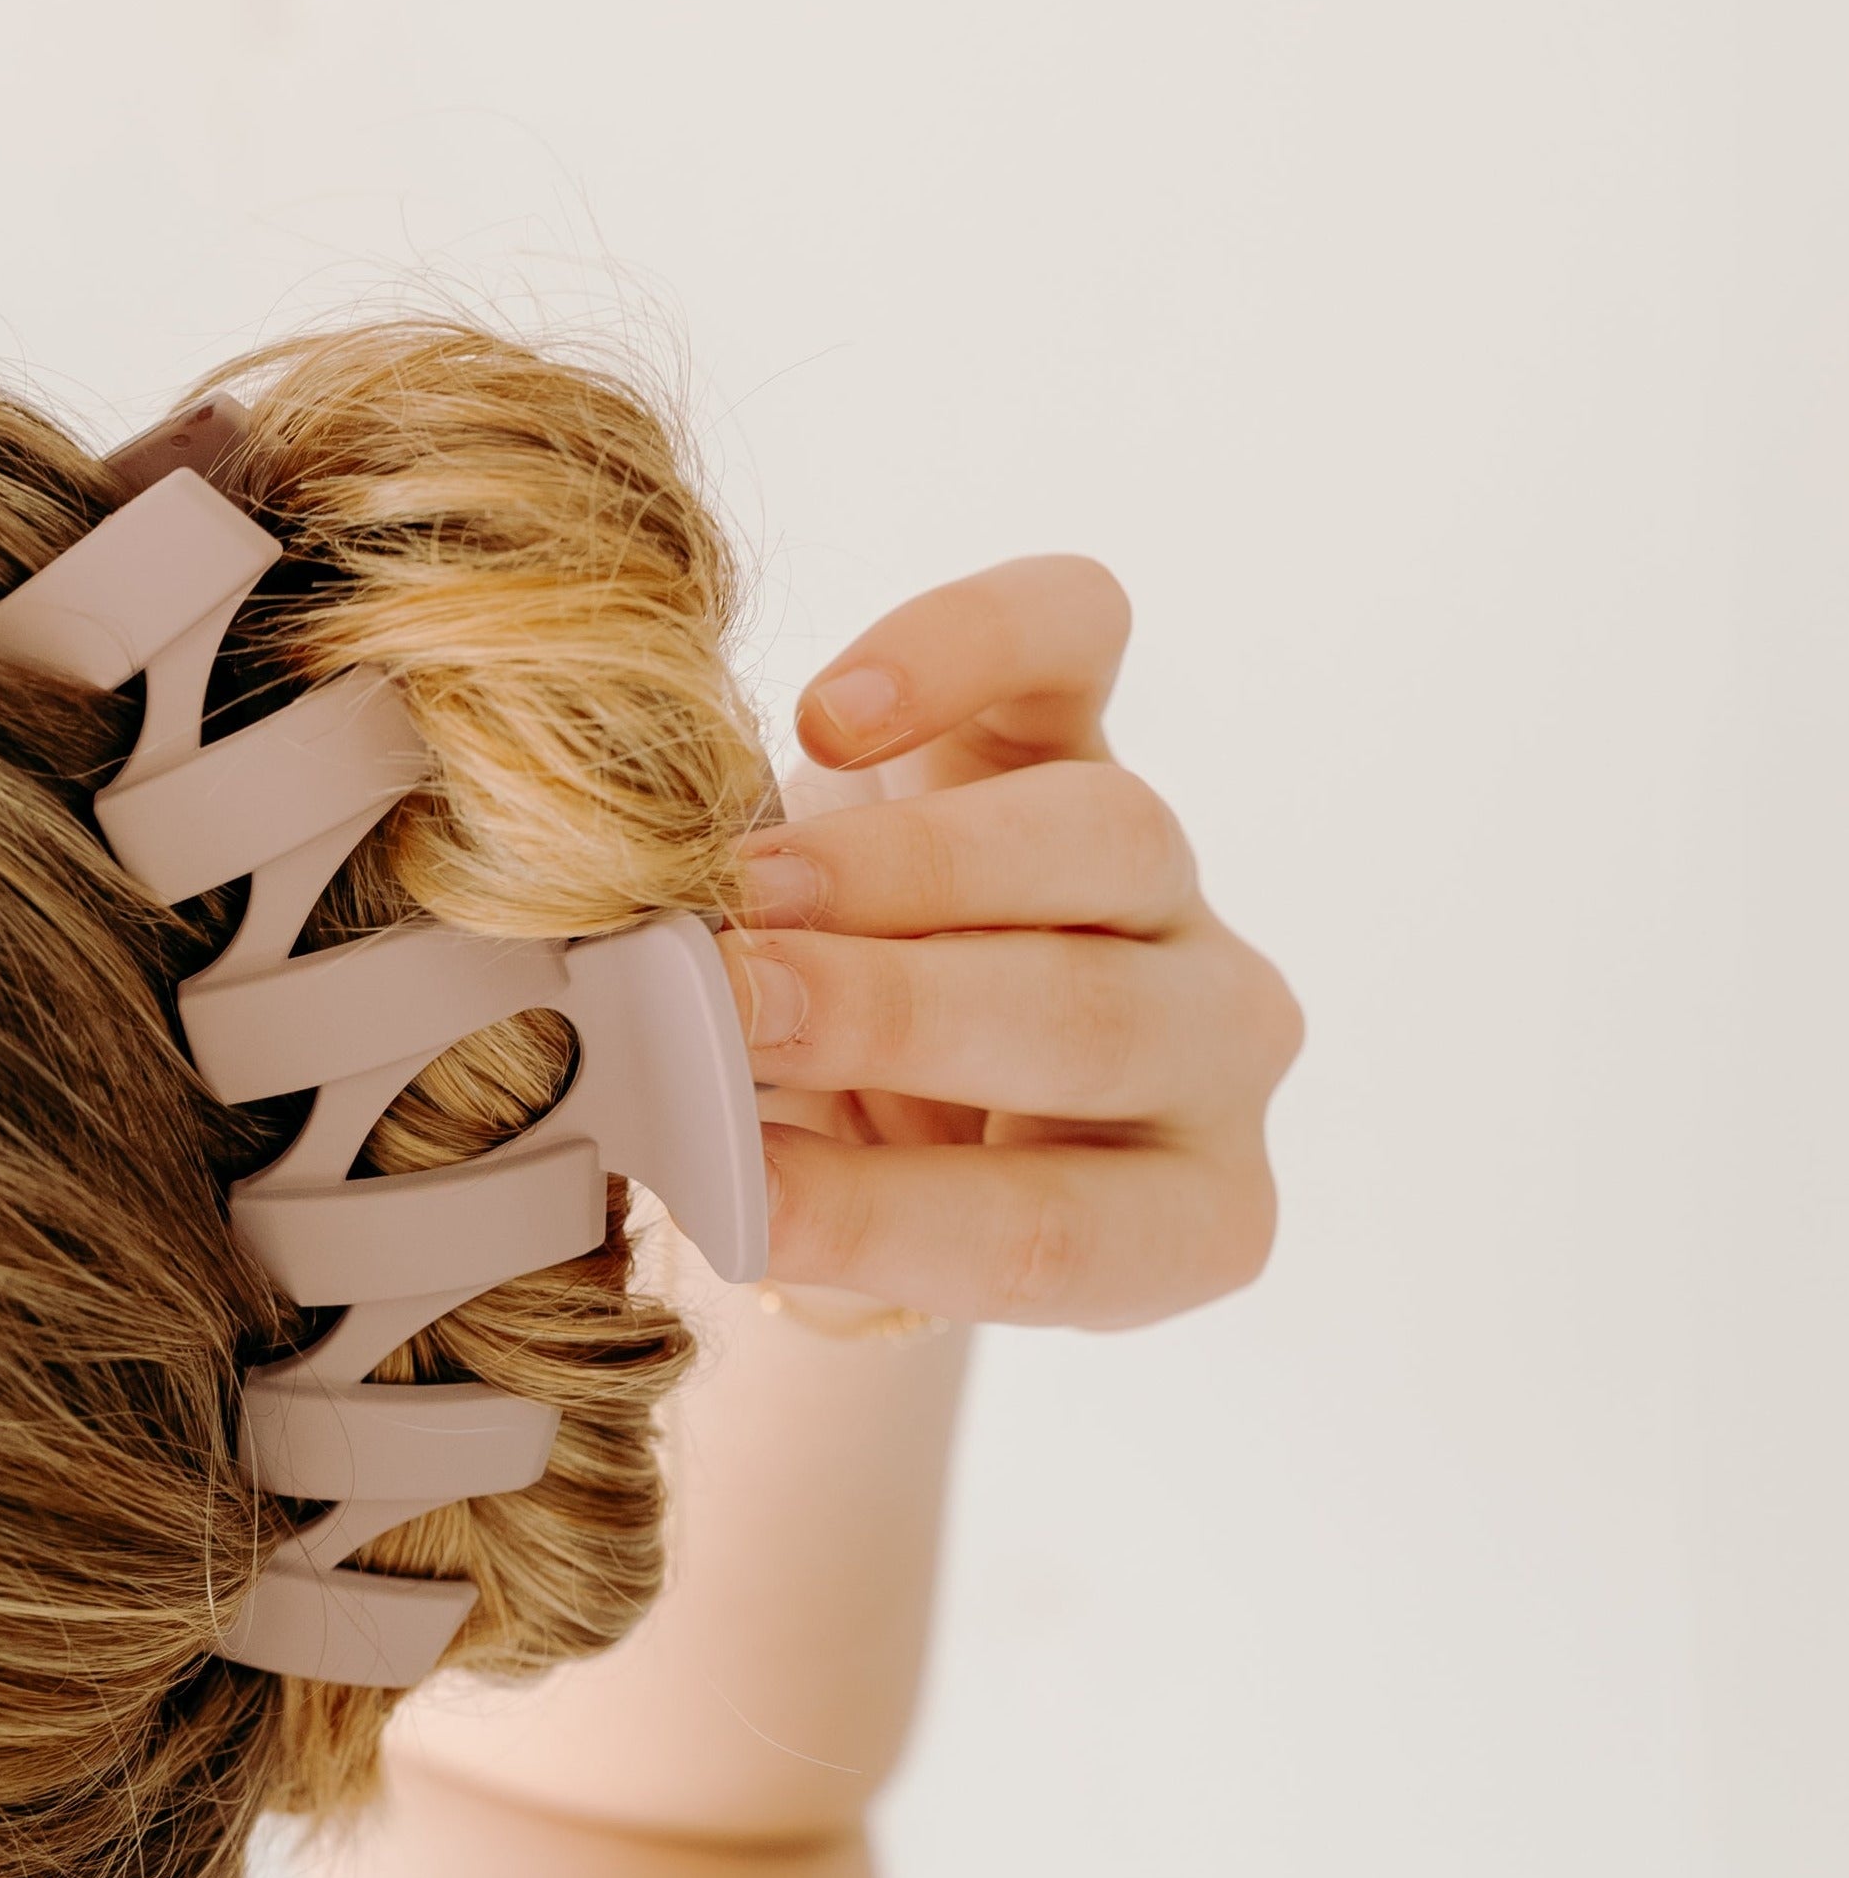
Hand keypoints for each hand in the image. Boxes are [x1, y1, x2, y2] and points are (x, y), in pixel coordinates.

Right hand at [733, 553, 1302, 1328]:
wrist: (859, 1054)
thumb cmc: (836, 1168)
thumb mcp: (814, 1202)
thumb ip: (766, 1168)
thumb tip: (662, 1106)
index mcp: (1179, 1220)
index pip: (1053, 1235)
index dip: (886, 1216)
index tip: (739, 1205)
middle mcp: (1214, 1049)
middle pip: (1089, 1021)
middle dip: (890, 1012)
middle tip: (730, 1003)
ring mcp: (1173, 881)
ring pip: (1105, 838)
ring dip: (904, 864)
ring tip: (743, 885)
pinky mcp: (1090, 721)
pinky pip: (1076, 642)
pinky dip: (959, 654)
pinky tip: (832, 715)